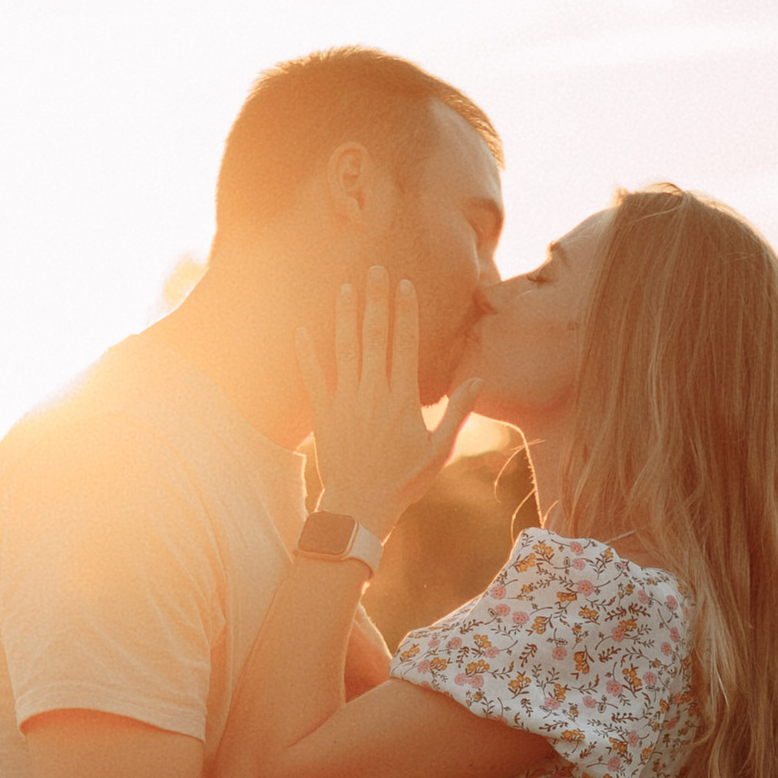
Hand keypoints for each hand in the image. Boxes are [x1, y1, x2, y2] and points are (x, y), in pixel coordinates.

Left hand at [300, 266, 481, 543]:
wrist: (360, 508)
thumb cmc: (403, 482)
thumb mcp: (438, 451)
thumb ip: (457, 412)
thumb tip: (475, 379)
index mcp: (402, 399)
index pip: (404, 344)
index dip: (405, 312)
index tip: (405, 285)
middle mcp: (373, 394)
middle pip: (375, 336)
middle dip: (375, 300)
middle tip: (375, 269)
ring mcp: (346, 402)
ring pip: (345, 350)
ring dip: (345, 316)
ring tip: (345, 288)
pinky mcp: (324, 415)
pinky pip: (315, 378)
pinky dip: (308, 353)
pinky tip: (302, 330)